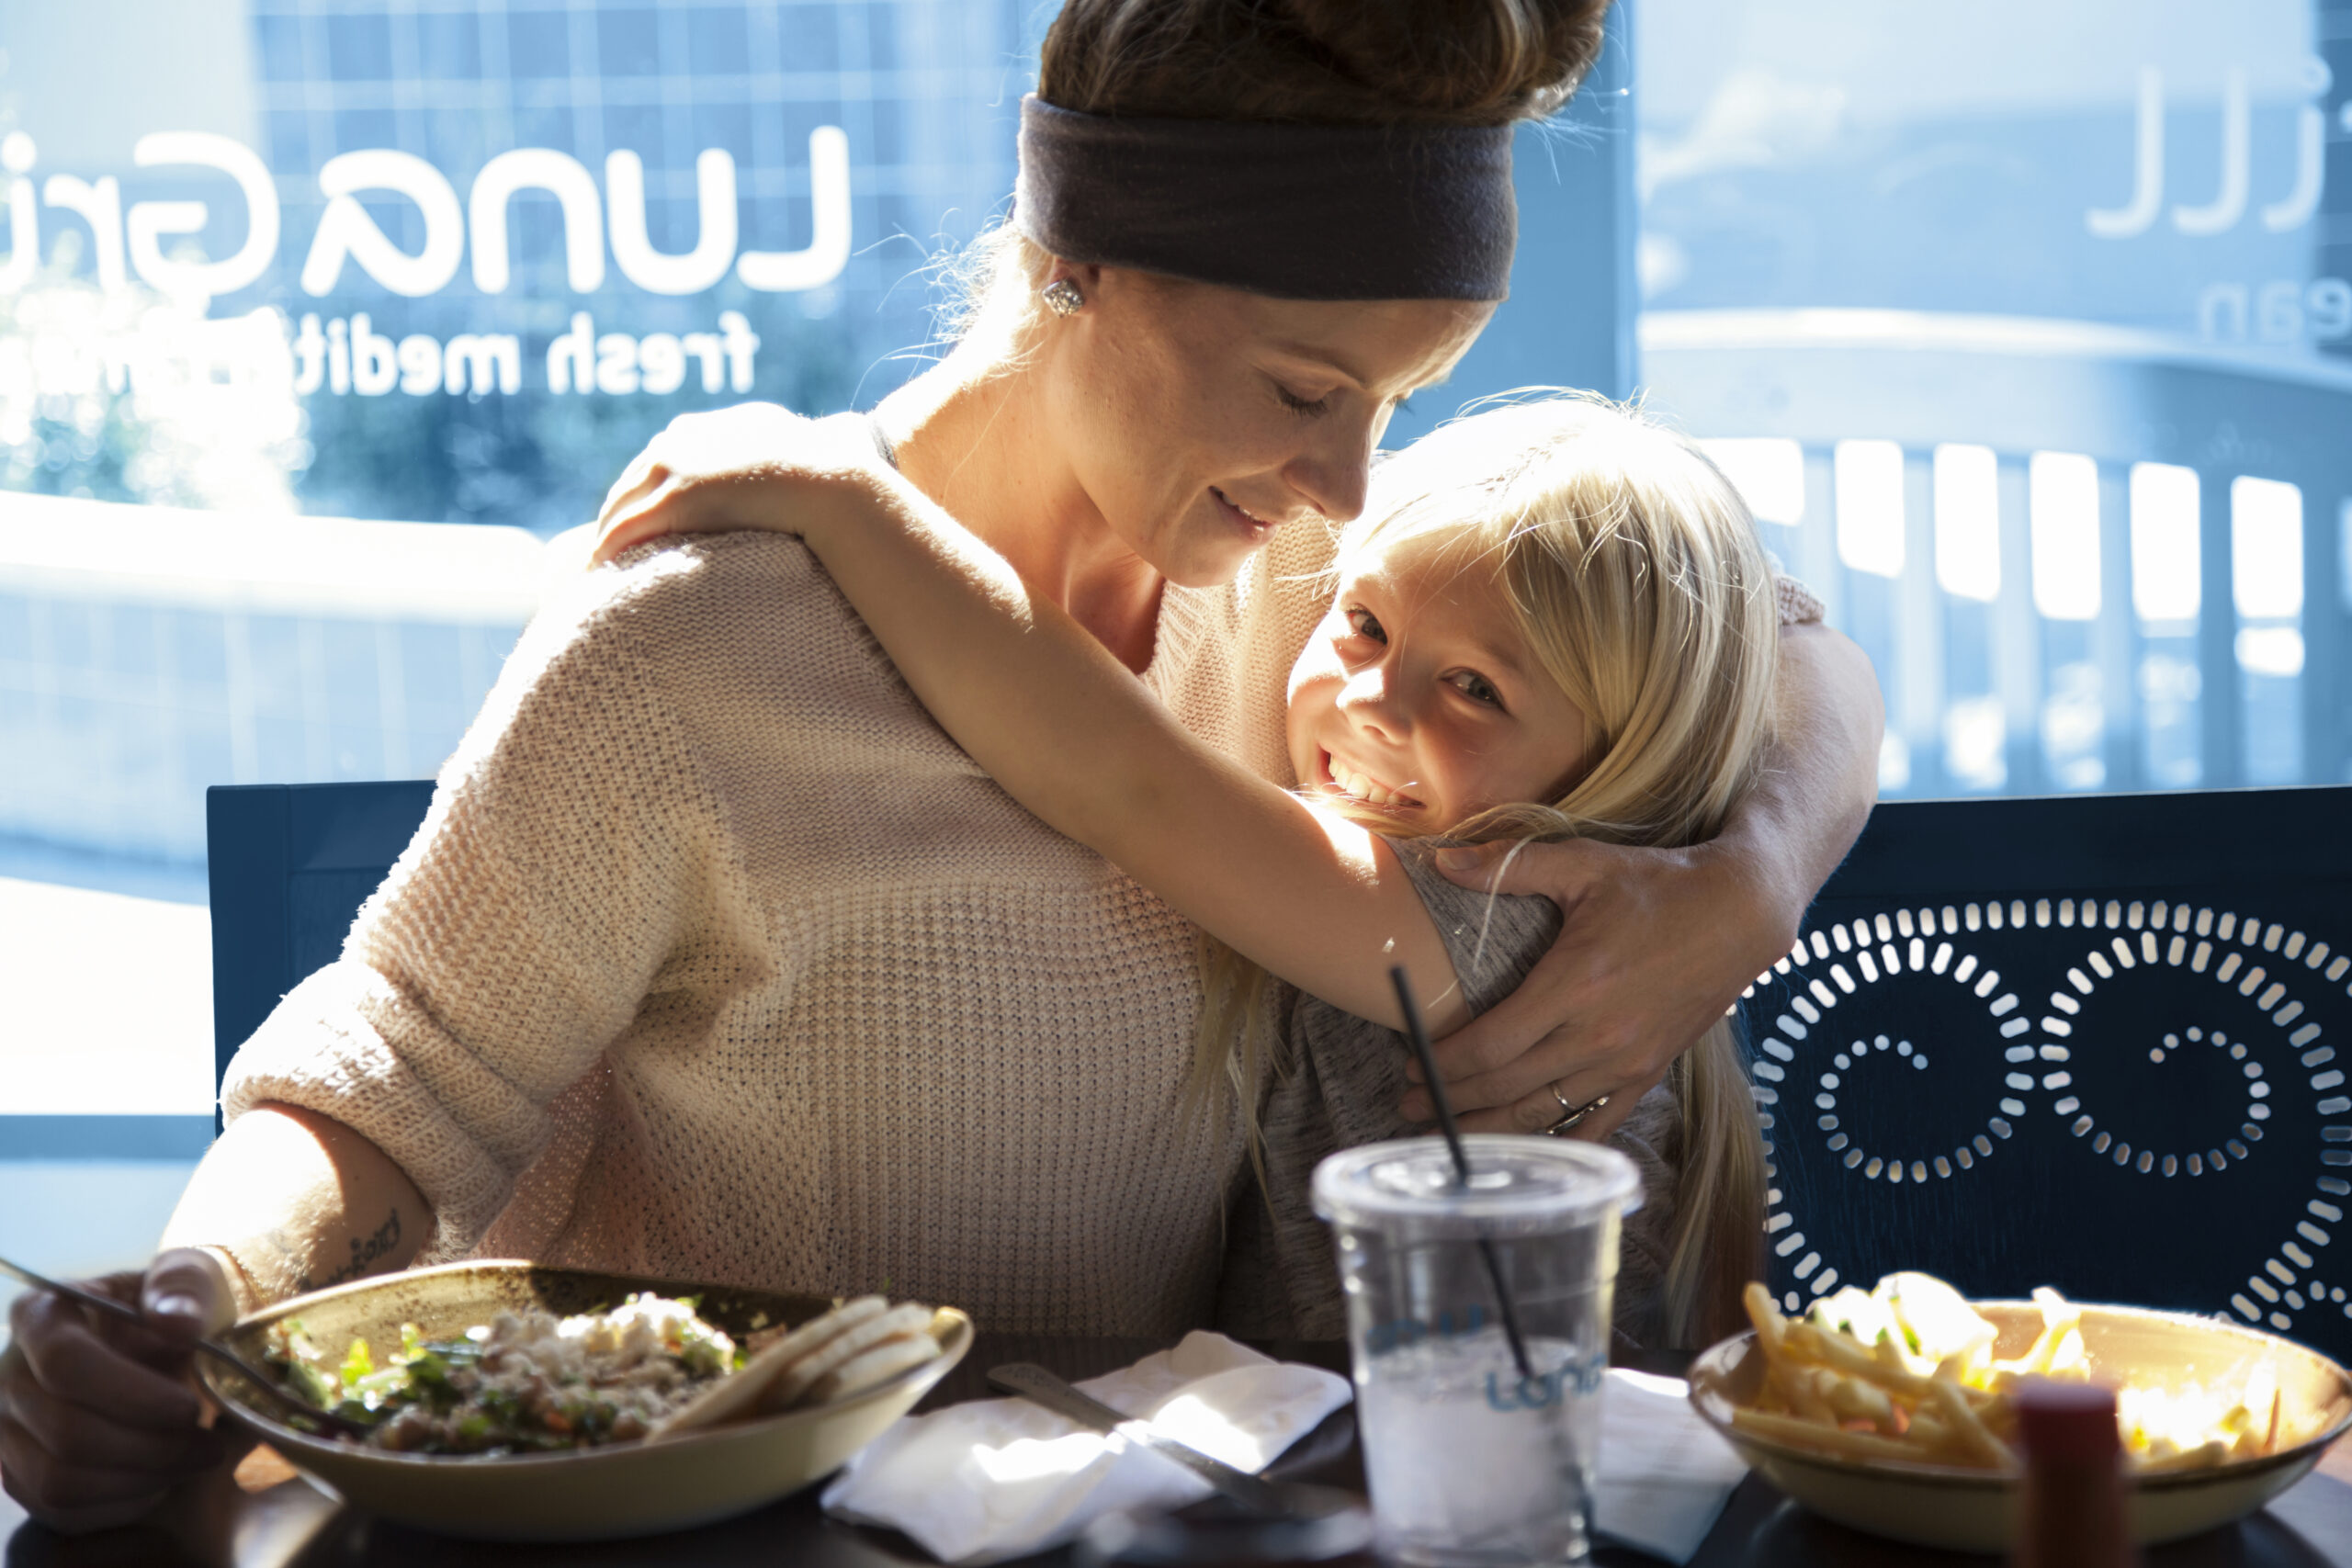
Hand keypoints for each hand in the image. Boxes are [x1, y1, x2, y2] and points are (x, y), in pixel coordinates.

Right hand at [0, 1250, 248, 1532]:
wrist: (159, 1341)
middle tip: (209, 1445)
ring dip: (141, 1479)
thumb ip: (184, 1289)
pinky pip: (63, 1511)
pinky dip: (123, 1502)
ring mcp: (8, 1431)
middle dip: (151, 1448)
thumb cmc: (169, 1307)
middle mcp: (10, 1377)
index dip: (131, 1393)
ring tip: (194, 1458)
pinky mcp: (20, 1474)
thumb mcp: (185, 1279)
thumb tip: (178, 1322)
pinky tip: (164, 1476)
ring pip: (61, 1481)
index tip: (190, 1408)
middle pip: (66, 1432)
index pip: (65, 1361)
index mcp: (41, 1314)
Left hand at [589, 405, 884, 563]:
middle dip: (617, 521)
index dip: (641, 500)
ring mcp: (672, 467)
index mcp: (696, 429)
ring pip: (617, 509)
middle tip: (608, 558)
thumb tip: (796, 463)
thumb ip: (770, 456)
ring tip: (600, 573)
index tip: (639, 530)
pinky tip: (602, 574)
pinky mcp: (675, 498)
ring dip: (606, 541)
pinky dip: (607, 553)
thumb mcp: (787, 449)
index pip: (650, 466)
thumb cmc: (822, 474)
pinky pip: (623, 530)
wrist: (829, 482)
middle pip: (627, 487)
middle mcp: (676, 441)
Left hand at [1398, 837, 1798, 1138]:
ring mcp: (1626, 1061)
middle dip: (1452, 1100)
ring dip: (1491, 1126)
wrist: (1741, 914)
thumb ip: (1507, 866)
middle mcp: (1598, 1034)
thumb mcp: (1583, 864)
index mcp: (1574, 984)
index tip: (1411, 1068)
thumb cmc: (1659, 885)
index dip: (1444, 1065)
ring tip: (1450, 1131)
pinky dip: (1555, 1140)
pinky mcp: (1648, 1073)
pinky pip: (1595, 1123)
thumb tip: (1440, 860)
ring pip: (1544, 1113)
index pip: (1490, 1045)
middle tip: (1410, 1104)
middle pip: (1507, 1086)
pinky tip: (1524, 1149)